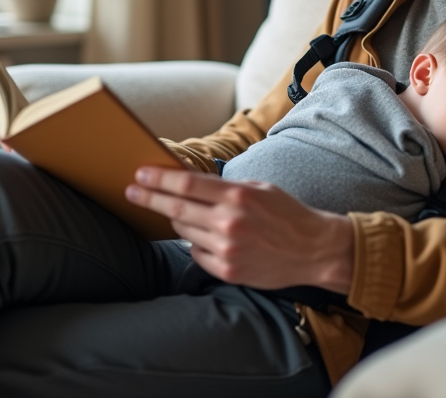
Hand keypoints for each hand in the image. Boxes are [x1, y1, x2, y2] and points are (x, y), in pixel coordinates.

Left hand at [126, 167, 354, 291]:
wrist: (314, 250)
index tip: (140, 174)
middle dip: (150, 198)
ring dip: (177, 221)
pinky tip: (206, 237)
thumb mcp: (260, 189)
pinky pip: (196, 254)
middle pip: (176, 209)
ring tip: (178, 213)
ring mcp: (227, 249)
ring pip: (184, 232)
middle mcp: (229, 223)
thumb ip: (225, 187)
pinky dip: (196, 244)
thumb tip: (188, 183)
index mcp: (238, 196)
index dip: (159, 179)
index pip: (186, 184)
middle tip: (131, 191)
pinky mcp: (228, 271)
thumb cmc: (287, 214)